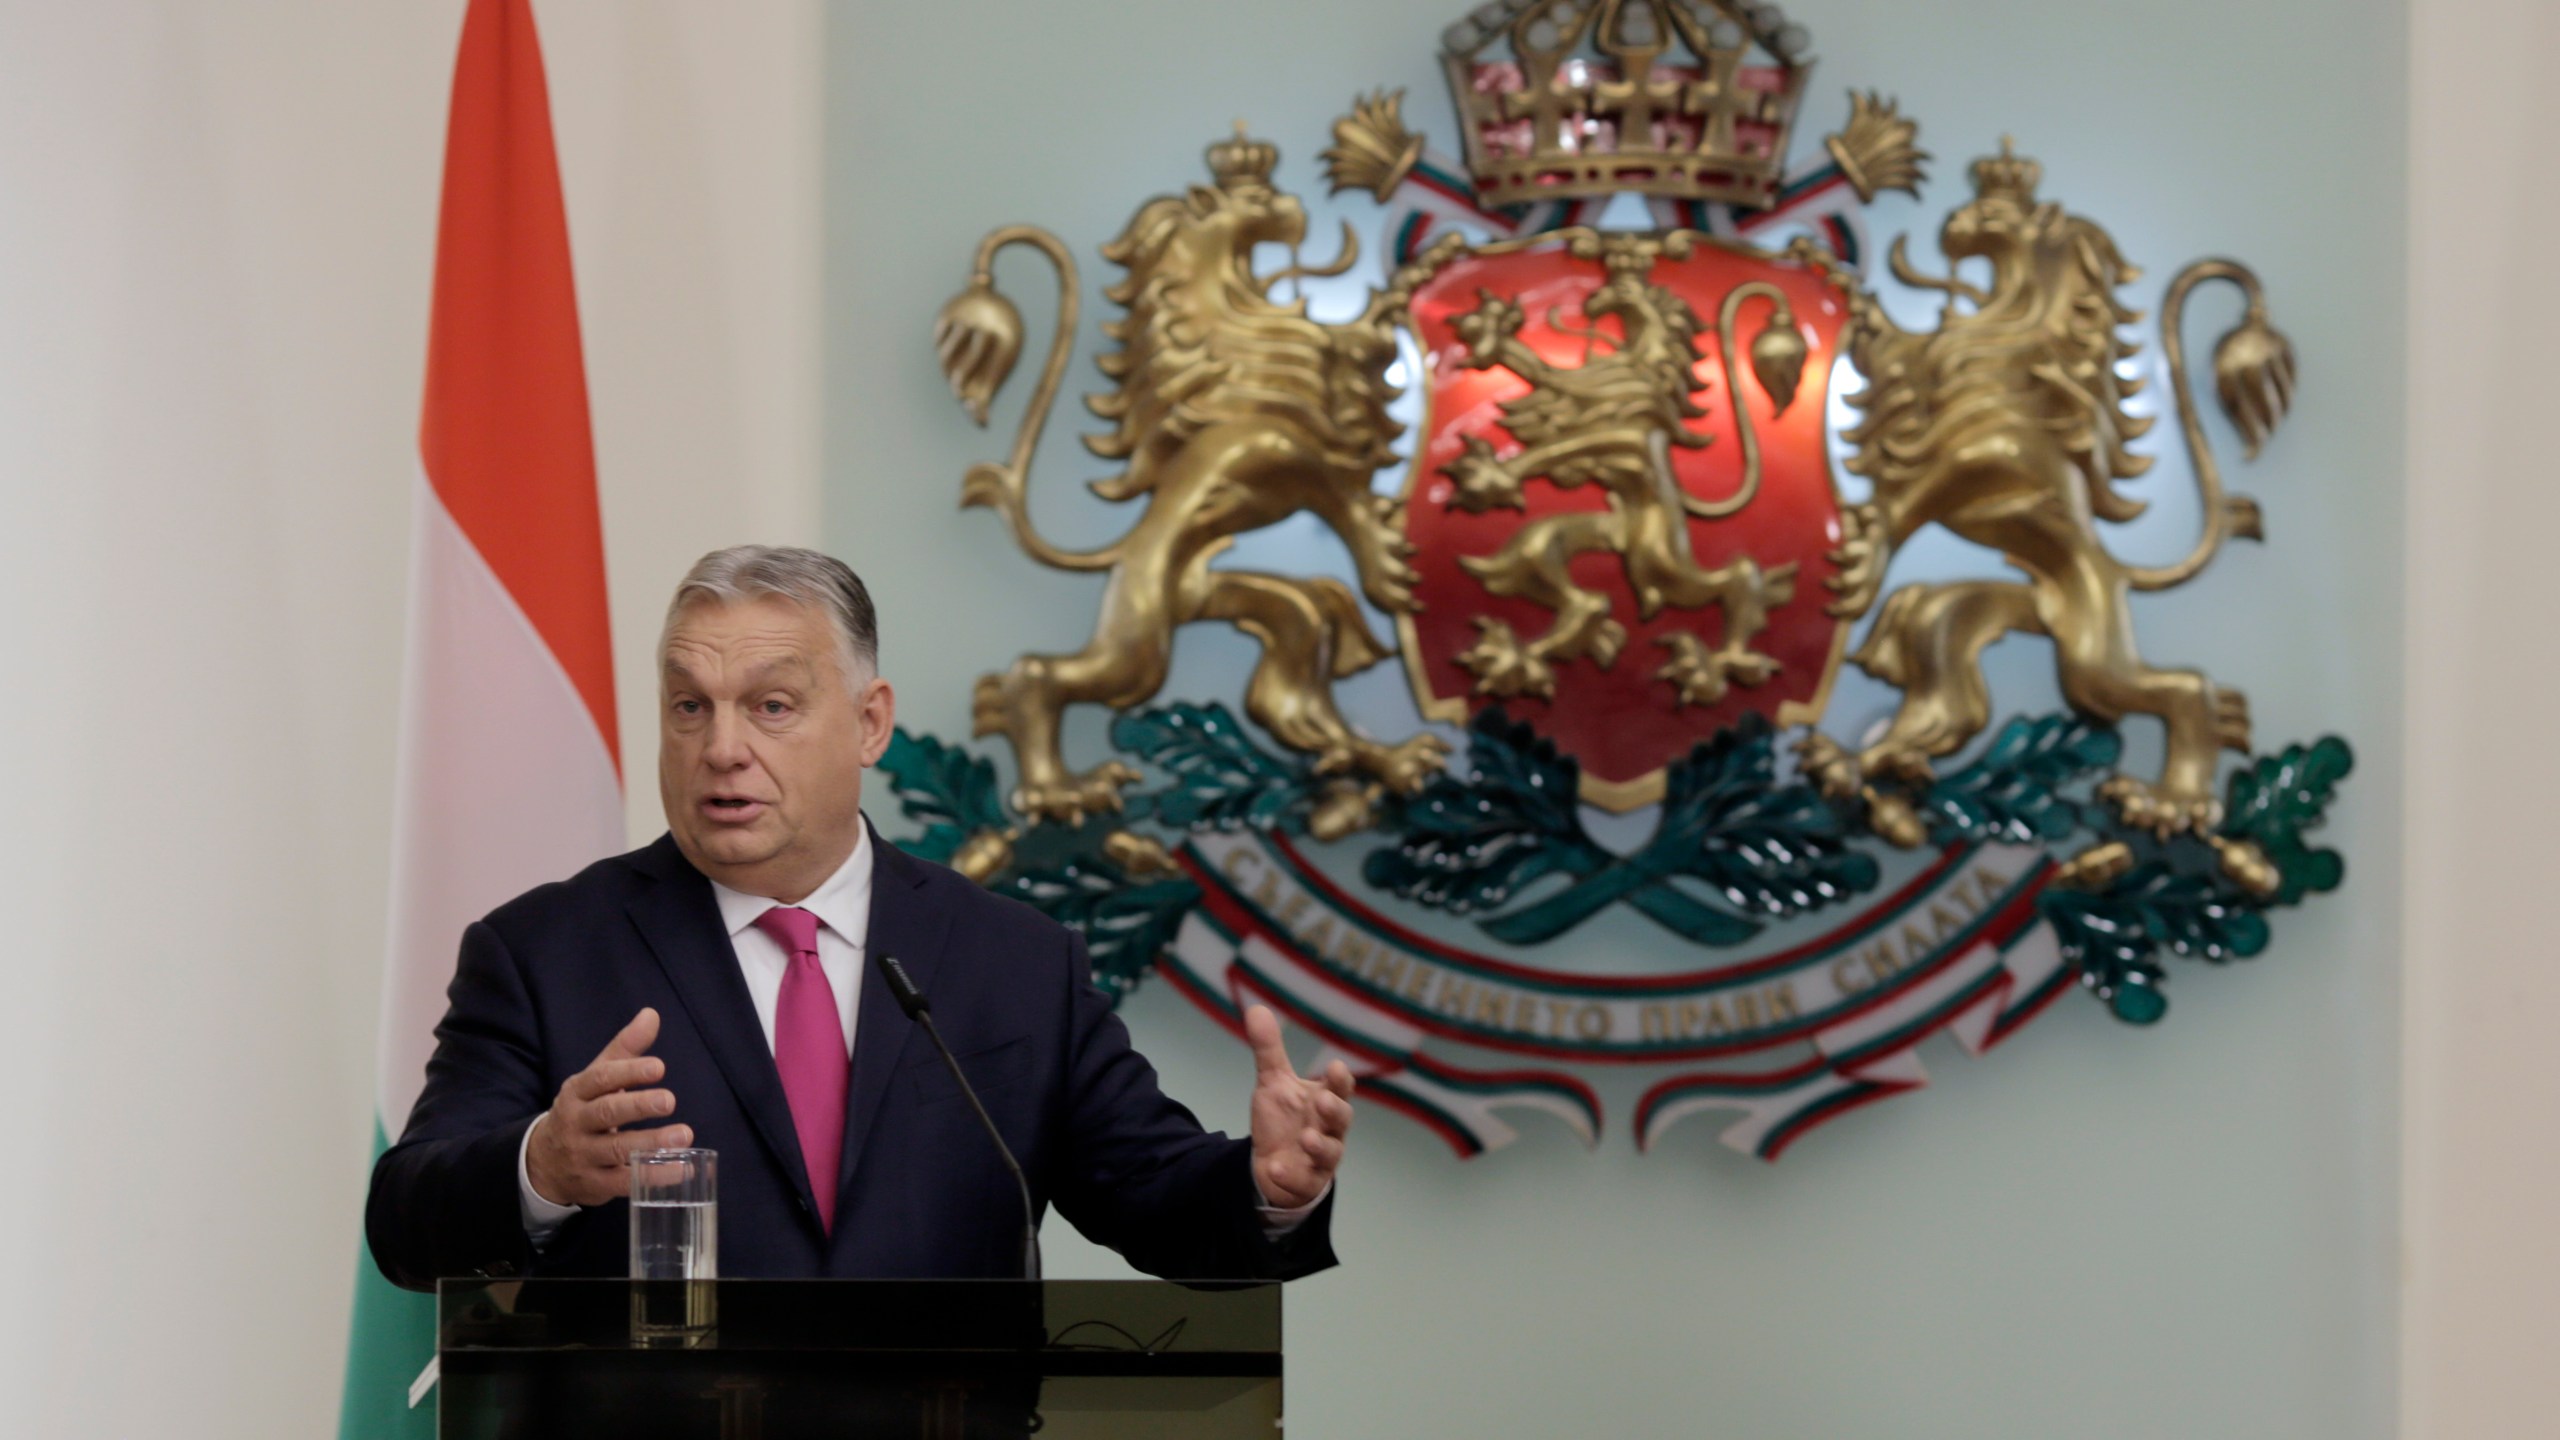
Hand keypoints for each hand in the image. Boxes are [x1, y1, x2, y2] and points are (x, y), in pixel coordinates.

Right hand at [525, 1008, 691, 1207]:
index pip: (599, 1079)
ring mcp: (583, 1156)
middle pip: (606, 1113)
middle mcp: (576, 1123)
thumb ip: (624, 1049)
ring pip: (616, 1149)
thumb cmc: (582, 1111)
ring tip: (684, 1135)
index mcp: (577, 1092)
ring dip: (651, 1143)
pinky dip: (653, 1177)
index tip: (658, 1067)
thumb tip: (651, 1014)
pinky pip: (624, 1181)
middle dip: (638, 1106)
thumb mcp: (596, 1078)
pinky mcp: (595, 1184)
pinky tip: (681, 1169)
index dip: (628, 1072)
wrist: (543, 1162)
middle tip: (669, 1101)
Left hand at [1245, 1005, 1353, 1209]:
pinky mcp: (1308, 1181)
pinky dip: (1290, 1174)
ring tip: (1305, 1138)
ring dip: (1319, 1145)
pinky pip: (1304, 1180)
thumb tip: (1256, 1008)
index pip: (1340, 1088)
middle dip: (1335, 1110)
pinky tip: (1275, 1167)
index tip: (1335, 1067)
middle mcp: (1329, 1128)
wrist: (1274, 1165)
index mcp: (1325, 1100)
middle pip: (1342, 1119)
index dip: (1340, 1080)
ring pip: (1330, 1152)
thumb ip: (1269, 1049)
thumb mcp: (1273, 1083)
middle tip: (1321, 1100)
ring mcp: (1321, 1157)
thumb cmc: (1284, 1119)